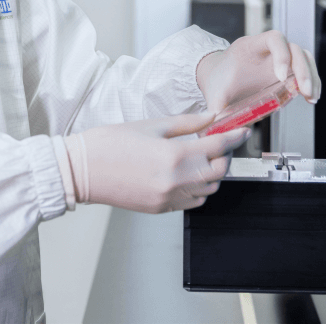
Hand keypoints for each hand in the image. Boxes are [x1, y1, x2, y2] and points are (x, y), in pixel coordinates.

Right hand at [64, 113, 248, 213]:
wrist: (83, 170)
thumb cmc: (110, 143)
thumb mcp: (151, 125)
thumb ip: (186, 123)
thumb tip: (211, 118)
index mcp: (173, 155)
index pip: (218, 146)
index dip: (235, 136)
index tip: (242, 130)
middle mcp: (176, 180)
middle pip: (220, 171)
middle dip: (225, 155)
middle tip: (221, 141)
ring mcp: (169, 197)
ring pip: (210, 188)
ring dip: (213, 172)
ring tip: (203, 156)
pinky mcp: (162, 208)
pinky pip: (194, 200)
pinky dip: (199, 188)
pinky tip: (188, 173)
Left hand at [196, 30, 320, 113]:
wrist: (219, 76)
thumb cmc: (217, 80)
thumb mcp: (215, 93)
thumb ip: (215, 108)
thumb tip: (214, 124)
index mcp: (249, 47)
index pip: (273, 38)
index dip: (281, 54)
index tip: (280, 76)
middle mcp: (267, 50)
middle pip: (294, 49)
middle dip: (303, 69)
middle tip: (303, 91)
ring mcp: (279, 59)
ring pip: (304, 58)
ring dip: (311, 76)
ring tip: (311, 97)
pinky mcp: (286, 70)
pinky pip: (305, 69)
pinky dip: (311, 82)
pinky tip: (310, 97)